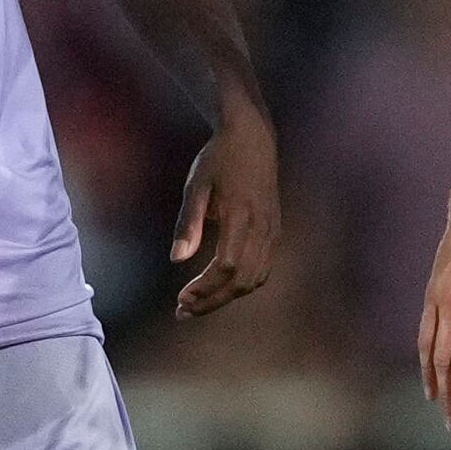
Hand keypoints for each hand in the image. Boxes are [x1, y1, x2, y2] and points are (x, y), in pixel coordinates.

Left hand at [167, 122, 278, 317]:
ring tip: (197, 304)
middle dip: (212, 301)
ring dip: (226, 297)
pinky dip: (242, 285)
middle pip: (242, 281)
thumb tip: (176, 259)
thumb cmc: (219, 159)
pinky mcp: (274, 231)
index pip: (227, 267)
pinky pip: (262, 269)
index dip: (205, 288)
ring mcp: (272, 231)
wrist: (253, 138)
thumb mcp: (196, 185)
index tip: (180, 298)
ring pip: (255, 279)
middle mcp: (262, 228)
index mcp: (241, 216)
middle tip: (183, 312)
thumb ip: (188, 223)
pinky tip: (220, 287)